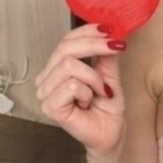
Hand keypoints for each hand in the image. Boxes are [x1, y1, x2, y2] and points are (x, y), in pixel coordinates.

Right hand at [35, 23, 126, 155]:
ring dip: (94, 78)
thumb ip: (106, 56)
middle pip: (65, 48)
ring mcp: (45, 93)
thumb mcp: (110, 75)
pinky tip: (89, 103)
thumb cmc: (107, 108)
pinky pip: (71, 85)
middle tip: (116, 47)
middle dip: (95, 45)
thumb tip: (111, 33)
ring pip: (69, 66)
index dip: (88, 31)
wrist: (111, 134)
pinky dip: (88, 92)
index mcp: (57, 68)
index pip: (66, 40)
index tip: (110, 29)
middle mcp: (46, 78)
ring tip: (100, 91)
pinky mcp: (50, 106)